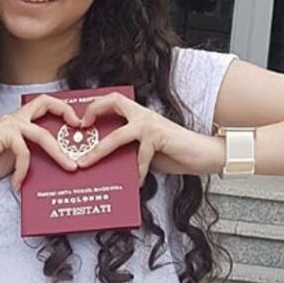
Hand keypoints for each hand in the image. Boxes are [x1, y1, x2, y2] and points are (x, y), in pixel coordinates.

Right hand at [0, 95, 81, 190]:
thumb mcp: (15, 158)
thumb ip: (32, 154)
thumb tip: (56, 162)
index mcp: (20, 121)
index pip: (44, 106)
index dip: (63, 109)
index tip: (78, 123)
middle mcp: (16, 119)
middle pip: (45, 103)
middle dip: (65, 112)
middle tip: (80, 127)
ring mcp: (9, 125)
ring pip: (42, 135)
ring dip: (58, 153)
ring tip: (69, 168)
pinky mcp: (3, 135)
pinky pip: (24, 152)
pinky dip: (24, 170)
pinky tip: (17, 183)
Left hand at [75, 92, 224, 180]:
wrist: (204, 154)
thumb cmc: (174, 152)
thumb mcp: (145, 148)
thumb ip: (128, 147)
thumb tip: (103, 160)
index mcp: (138, 115)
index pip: (113, 99)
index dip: (95, 106)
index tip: (82, 122)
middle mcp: (142, 115)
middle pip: (113, 102)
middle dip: (92, 113)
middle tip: (79, 130)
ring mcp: (150, 125)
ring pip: (117, 137)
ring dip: (99, 152)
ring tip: (87, 164)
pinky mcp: (158, 137)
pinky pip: (139, 158)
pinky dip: (136, 173)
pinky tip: (135, 183)